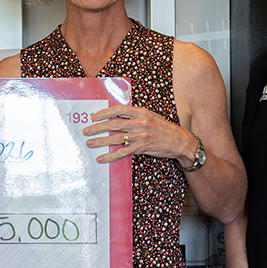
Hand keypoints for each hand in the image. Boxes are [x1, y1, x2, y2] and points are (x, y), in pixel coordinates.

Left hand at [82, 104, 197, 164]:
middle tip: (86, 131)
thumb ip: (135, 116)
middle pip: (113, 124)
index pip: (119, 109)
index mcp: (141, 112)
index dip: (104, 113)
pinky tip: (102, 158)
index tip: (93, 116)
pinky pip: (123, 152)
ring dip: (100, 141)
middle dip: (97, 127)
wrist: (180, 141)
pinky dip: (110, 155)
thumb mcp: (151, 117)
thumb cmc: (164, 129)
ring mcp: (141, 136)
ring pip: (116, 138)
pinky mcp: (142, 147)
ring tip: (90, 144)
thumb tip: (117, 116)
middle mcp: (140, 122)